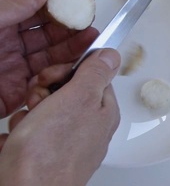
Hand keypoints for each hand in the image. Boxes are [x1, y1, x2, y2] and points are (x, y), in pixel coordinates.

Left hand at [0, 0, 97, 117]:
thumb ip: (21, 0)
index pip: (36, 11)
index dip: (60, 6)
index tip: (80, 3)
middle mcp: (5, 47)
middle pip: (47, 35)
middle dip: (72, 31)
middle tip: (91, 27)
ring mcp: (11, 72)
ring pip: (50, 59)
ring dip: (71, 53)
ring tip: (90, 46)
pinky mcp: (15, 96)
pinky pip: (45, 84)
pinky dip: (61, 77)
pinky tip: (72, 69)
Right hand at [0, 48, 120, 185]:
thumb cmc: (51, 152)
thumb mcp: (78, 98)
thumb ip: (96, 73)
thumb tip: (112, 55)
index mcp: (103, 111)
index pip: (92, 76)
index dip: (68, 72)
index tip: (53, 77)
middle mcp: (89, 128)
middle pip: (66, 93)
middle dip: (44, 92)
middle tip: (38, 102)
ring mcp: (67, 143)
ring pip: (44, 113)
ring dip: (28, 113)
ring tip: (26, 127)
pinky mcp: (45, 156)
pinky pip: (30, 134)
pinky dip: (19, 134)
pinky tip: (16, 141)